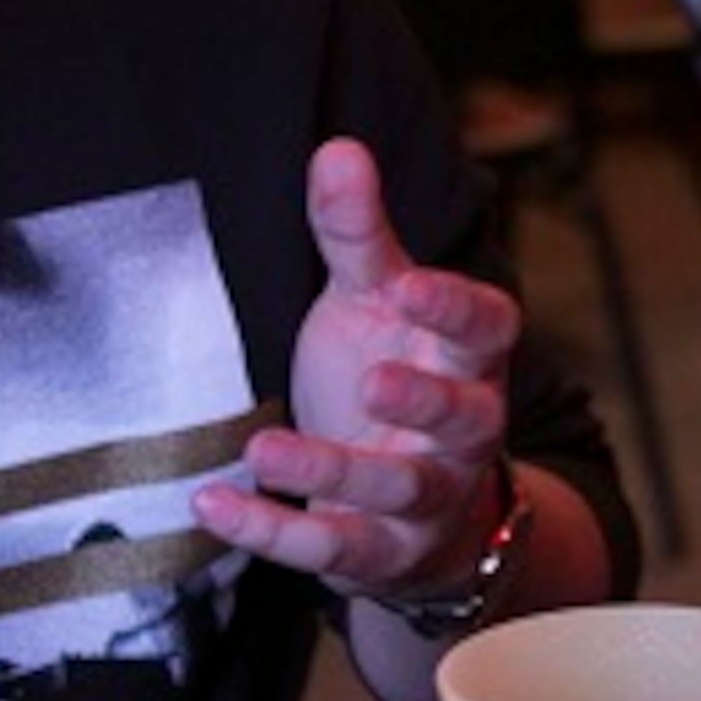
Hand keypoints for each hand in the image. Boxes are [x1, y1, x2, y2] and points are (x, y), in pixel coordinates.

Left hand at [192, 137, 523, 597]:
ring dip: (332, 472)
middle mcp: (464, 432)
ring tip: (263, 448)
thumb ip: (357, 234)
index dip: (453, 308)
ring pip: (398, 492)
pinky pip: (332, 549)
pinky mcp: (379, 553)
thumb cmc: (394, 373)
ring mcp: (426, 498)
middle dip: (424, 404)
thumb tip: (338, 147)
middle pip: (466, 419)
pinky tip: (212, 503)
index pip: (488, 327)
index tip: (406, 284)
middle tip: (374, 383)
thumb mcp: (372, 303)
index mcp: (469, 357)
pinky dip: (272, 532)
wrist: (417, 508)